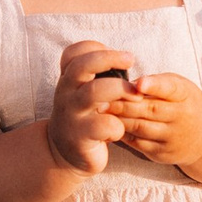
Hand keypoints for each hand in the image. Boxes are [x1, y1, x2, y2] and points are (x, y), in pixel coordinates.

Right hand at [47, 41, 131, 176]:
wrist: (64, 153)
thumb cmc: (83, 116)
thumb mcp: (82, 92)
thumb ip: (96, 77)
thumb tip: (126, 61)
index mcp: (68, 79)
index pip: (74, 52)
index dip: (96, 48)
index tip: (114, 56)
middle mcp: (67, 93)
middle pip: (82, 66)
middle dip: (109, 58)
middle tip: (130, 60)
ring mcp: (72, 114)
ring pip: (94, 92)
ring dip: (121, 89)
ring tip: (136, 96)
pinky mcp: (81, 137)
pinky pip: (105, 124)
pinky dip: (117, 126)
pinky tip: (118, 130)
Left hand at [109, 73, 201, 168]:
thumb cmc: (186, 104)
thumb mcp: (180, 87)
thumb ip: (159, 83)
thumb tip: (131, 83)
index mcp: (186, 96)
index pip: (170, 89)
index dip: (154, 85)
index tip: (138, 83)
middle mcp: (181, 118)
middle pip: (148, 109)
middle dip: (123, 102)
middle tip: (100, 95)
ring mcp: (172, 138)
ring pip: (140, 127)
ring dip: (118, 118)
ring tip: (99, 109)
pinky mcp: (162, 154)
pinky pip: (138, 143)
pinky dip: (122, 133)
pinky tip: (108, 125)